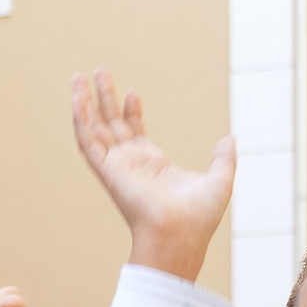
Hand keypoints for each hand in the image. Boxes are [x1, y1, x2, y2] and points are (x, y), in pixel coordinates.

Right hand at [70, 67, 233, 282]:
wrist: (180, 234)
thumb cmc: (198, 218)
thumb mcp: (219, 181)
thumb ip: (222, 159)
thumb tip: (229, 139)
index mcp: (153, 166)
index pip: (135, 133)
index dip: (132, 111)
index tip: (131, 91)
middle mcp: (131, 164)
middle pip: (111, 124)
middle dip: (104, 98)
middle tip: (98, 71)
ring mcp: (117, 166)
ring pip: (94, 128)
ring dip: (84, 103)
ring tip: (77, 78)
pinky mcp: (108, 170)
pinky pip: (88, 141)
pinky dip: (80, 120)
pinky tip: (76, 99)